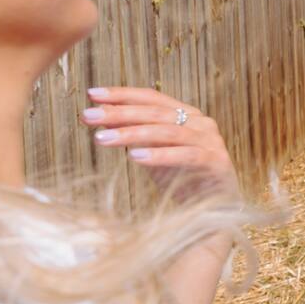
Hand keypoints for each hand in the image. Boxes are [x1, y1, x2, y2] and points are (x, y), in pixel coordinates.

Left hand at [82, 87, 238, 201]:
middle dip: (120, 113)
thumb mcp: (152, 153)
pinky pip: (186, 155)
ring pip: (168, 131)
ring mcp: (211, 142)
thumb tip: (101, 115)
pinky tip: (134, 157)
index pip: (153, 97)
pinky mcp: (216, 162)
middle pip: (156, 112)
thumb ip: (133, 133)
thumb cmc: (182, 179)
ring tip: (102, 139)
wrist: (215, 210)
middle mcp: (201, 123)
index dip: (123, 94)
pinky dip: (159, 155)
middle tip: (88, 115)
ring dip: (132, 133)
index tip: (92, 94)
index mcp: (188, 115)